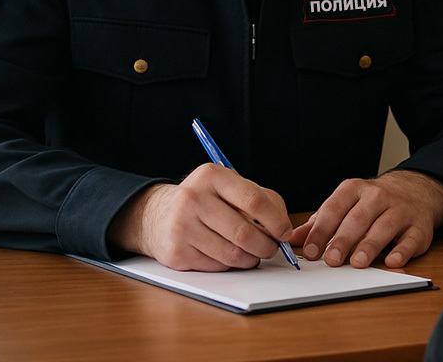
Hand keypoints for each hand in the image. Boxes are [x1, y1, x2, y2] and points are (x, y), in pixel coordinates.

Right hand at [107, 163, 291, 271]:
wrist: (157, 216)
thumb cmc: (206, 201)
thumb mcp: (230, 187)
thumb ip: (262, 199)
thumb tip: (284, 228)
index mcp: (212, 176)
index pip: (254, 201)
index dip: (276, 221)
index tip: (284, 232)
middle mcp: (193, 198)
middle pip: (244, 232)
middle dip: (266, 245)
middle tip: (271, 248)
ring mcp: (182, 226)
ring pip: (232, 254)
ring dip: (251, 258)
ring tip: (253, 253)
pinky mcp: (177, 252)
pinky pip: (217, 266)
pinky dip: (231, 265)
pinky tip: (229, 256)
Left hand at [289, 170, 442, 268]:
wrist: (415, 191)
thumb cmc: (372, 203)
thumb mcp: (345, 204)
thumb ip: (321, 222)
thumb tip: (294, 239)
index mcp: (354, 190)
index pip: (334, 209)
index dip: (321, 230)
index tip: (310, 250)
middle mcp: (377, 197)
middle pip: (358, 219)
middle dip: (343, 240)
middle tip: (331, 260)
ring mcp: (400, 210)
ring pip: (384, 227)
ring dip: (370, 246)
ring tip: (357, 262)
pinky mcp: (419, 227)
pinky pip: (411, 239)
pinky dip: (402, 251)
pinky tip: (392, 261)